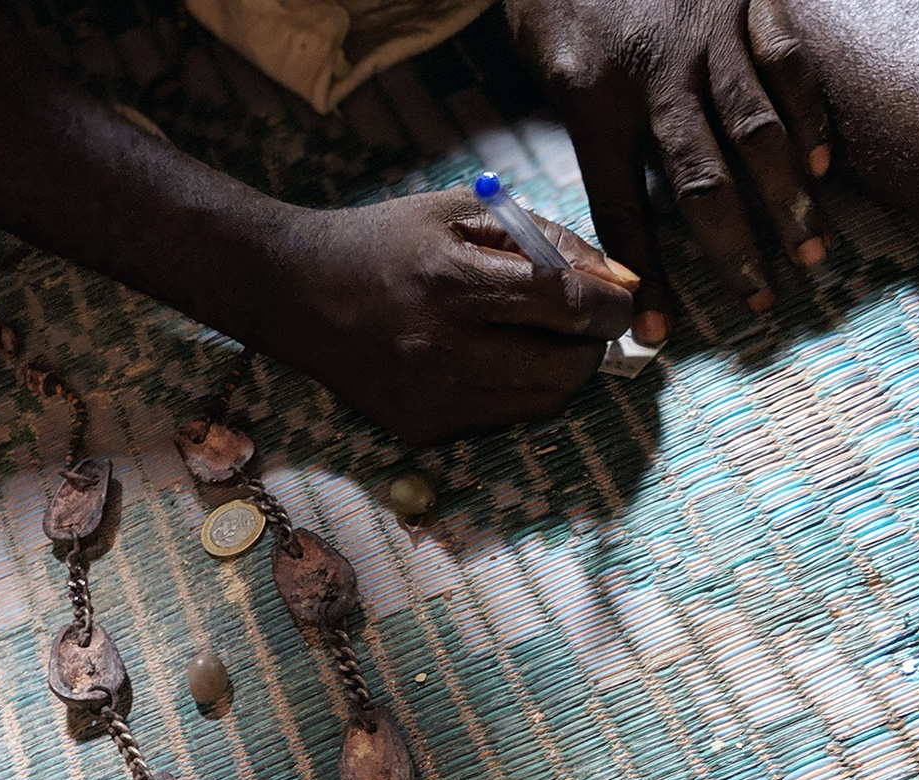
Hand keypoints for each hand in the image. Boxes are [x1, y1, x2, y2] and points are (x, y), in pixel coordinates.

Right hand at [249, 187, 637, 442]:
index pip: (570, 305)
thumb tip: (622, 282)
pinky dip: (515, 390)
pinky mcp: (422, 429)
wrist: (295, 293)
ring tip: (528, 336)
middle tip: (573, 319)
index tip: (617, 297)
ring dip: (558, 368)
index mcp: (453, 281)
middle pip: (568, 366)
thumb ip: (549, 239)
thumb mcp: (463, 213)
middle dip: (590, 341)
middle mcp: (443, 349)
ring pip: (545, 400)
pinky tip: (483, 360)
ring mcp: (431, 397)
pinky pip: (504, 419)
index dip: (613, 304)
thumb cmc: (385, 242)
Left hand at [506, 0, 830, 342]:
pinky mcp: (745, 2)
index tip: (659, 329)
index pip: (624, 206)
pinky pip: (787, 65)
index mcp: (594, 103)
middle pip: (703, 182)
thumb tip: (620, 218)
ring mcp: (707, 38)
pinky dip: (809, 116)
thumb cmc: (559, 5)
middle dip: (734, 249)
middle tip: (758, 300)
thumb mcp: (550, 72)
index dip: (646, 273)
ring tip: (807, 249)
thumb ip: (590, 137)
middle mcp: (655, 78)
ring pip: (756, 132)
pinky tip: (819, 165)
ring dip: (786, 199)